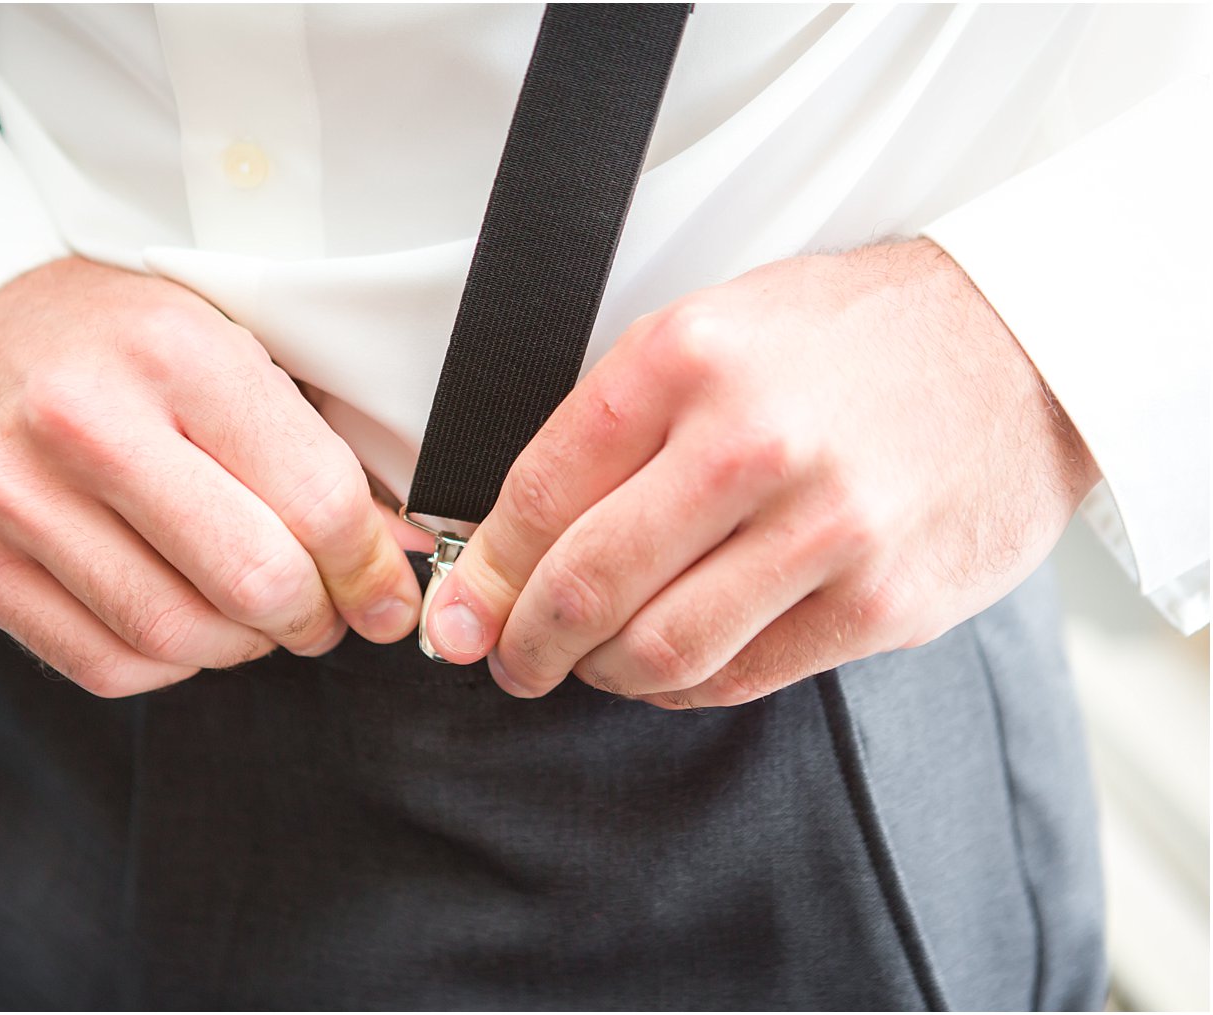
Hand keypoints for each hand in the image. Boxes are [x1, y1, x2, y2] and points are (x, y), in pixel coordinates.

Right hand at [0, 256, 420, 696]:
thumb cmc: (123, 340)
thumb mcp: (232, 348)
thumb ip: (318, 450)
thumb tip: (398, 559)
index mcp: (174, 353)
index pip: (315, 501)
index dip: (373, 569)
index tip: (388, 595)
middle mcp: (83, 422)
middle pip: (253, 581)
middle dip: (315, 617)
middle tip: (327, 612)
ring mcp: (14, 499)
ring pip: (178, 637)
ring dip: (245, 646)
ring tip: (257, 614)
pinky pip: (106, 666)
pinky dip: (170, 663)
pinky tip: (183, 618)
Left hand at [424, 239, 1099, 707]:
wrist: (1024, 346)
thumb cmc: (851, 339)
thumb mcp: (715, 331)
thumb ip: (611, 431)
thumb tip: (507, 542)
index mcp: (687, 359)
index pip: (541, 493)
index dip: (484, 570)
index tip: (462, 611)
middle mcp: (751, 444)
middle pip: (586, 585)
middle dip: (522, 643)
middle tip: (506, 660)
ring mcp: (825, 530)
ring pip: (658, 650)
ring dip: (600, 673)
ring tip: (590, 662)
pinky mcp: (882, 602)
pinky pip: (741, 677)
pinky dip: (682, 687)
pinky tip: (670, 667)